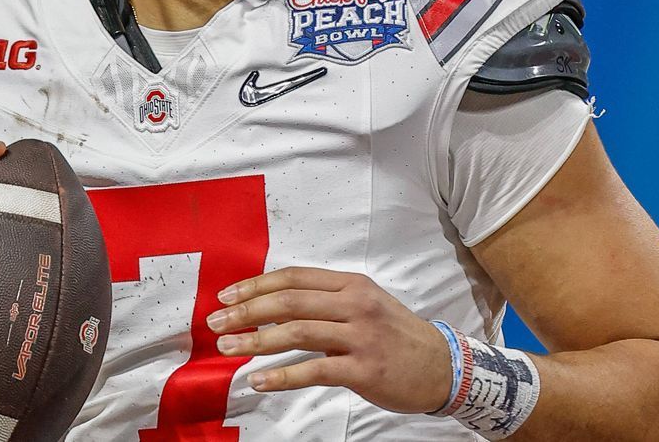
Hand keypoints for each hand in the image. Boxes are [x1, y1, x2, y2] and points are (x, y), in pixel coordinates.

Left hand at [206, 267, 451, 413]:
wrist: (442, 366)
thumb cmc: (396, 335)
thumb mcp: (365, 304)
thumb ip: (326, 301)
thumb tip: (272, 305)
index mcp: (351, 285)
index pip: (294, 277)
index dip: (256, 285)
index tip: (226, 296)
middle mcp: (355, 305)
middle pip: (289, 301)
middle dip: (246, 311)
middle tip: (216, 322)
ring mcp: (361, 336)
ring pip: (297, 332)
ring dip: (256, 341)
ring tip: (228, 348)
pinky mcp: (364, 369)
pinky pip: (315, 370)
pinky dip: (282, 376)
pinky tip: (259, 380)